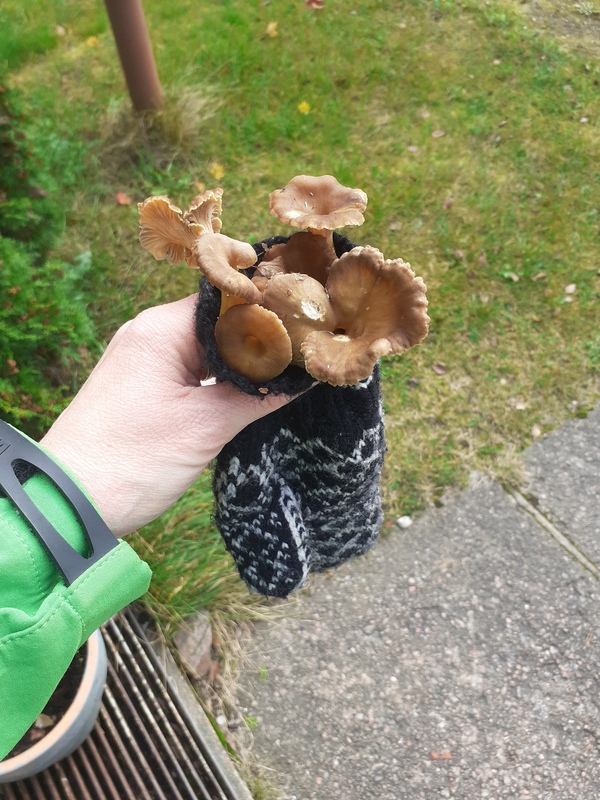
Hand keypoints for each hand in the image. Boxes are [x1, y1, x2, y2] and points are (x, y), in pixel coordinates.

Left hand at [41, 295, 299, 535]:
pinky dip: (218, 379)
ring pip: (206, 348)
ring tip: (288, 371)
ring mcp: (143, 360)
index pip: (227, 300)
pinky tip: (248, 391)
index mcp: (160, 329)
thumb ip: (258, 395)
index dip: (269, 310)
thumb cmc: (132, 460)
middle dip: (260, 338)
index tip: (308, 324)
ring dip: (240, 362)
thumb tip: (306, 375)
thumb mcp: (205, 427)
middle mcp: (149, 334)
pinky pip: (191, 370)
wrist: (71, 503)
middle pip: (218, 322)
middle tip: (307, 352)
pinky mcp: (143, 385)